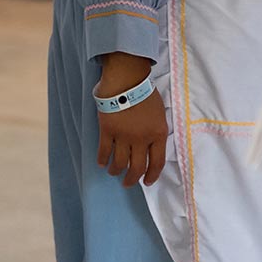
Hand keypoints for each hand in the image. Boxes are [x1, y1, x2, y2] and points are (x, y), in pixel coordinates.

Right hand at [95, 51, 168, 187]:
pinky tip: (102, 163)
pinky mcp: (107, 130)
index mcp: (158, 134)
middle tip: (128, 183)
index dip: (152, 176)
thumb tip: (152, 146)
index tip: (147, 182)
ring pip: (120, 162)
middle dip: (132, 179)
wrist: (126, 79)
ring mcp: (123, 136)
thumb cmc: (145, 93)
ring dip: (116, 171)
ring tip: (114, 173)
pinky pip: (104, 150)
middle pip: (137, 167)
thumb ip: (157, 131)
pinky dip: (102, 159)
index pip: (157, 163)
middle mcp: (141, 139)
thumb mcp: (160, 114)